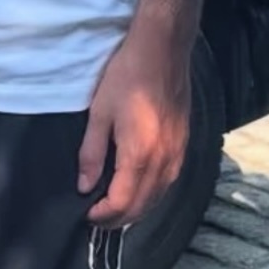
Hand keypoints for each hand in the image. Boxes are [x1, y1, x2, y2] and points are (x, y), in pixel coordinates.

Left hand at [77, 22, 190, 228]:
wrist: (163, 50)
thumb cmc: (127, 76)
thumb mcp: (100, 113)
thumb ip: (91, 153)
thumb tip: (84, 186)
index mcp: (140, 154)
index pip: (122, 203)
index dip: (102, 215)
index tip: (85, 213)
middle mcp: (164, 161)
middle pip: (142, 208)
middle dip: (117, 218)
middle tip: (96, 216)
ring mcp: (178, 154)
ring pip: (158, 198)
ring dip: (136, 209)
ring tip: (113, 207)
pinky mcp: (184, 146)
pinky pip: (168, 183)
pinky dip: (151, 195)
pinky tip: (137, 189)